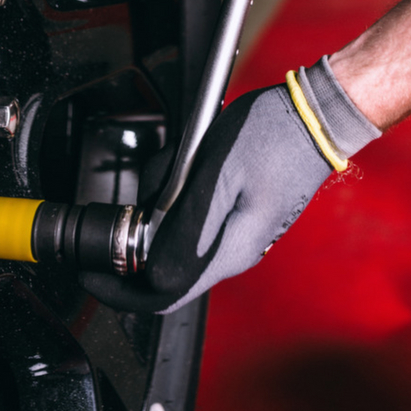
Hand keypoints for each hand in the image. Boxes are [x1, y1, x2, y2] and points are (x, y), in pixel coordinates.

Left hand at [81, 77, 342, 313]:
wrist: (319, 113)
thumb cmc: (274, 136)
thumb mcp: (217, 177)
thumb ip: (183, 228)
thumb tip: (153, 273)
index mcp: (227, 251)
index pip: (164, 297)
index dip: (119, 291)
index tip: (90, 271)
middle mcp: (234, 250)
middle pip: (165, 261)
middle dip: (141, 225)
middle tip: (143, 185)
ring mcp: (240, 230)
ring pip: (177, 230)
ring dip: (163, 196)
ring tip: (176, 157)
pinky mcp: (242, 209)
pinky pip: (195, 209)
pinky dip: (180, 184)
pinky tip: (192, 154)